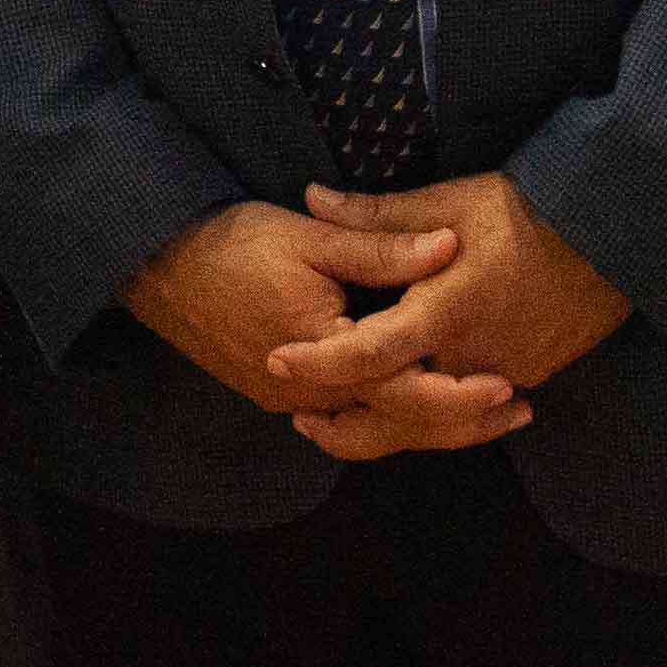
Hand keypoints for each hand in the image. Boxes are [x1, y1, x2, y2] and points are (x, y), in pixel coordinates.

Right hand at [119, 199, 514, 446]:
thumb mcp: (309, 238)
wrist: (151, 265)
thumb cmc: (229, 244)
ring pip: (371, 428)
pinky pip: (344, 416)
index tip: (506, 386)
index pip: (407, 392)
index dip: (460, 395)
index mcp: (325, 357)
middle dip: (459, 422)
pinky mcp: (275, 394)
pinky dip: (386, 414)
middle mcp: (309, 396)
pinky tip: (411, 398)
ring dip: (426, 422)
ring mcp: (289, 403)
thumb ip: (381, 248)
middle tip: (515, 411)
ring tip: (479, 413)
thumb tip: (449, 246)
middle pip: (397, 426)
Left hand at [268, 174, 634, 418]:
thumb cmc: (525, 213)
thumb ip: (375, 215)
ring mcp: (504, 373)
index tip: (277, 363)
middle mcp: (469, 357)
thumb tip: (311, 198)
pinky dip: (438, 411)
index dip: (319, 363)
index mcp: (441, 313)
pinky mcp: (529, 375)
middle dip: (348, 425)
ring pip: (437, 418)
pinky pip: (472, 406)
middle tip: (303, 420)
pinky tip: (412, 401)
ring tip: (346, 420)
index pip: (367, 353)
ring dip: (392, 423)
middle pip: (399, 410)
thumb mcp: (446, 202)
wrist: (613, 237)